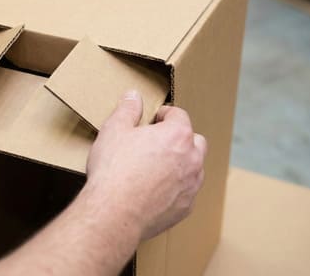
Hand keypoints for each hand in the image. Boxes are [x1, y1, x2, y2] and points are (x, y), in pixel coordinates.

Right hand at [85, 90, 206, 240]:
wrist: (114, 213)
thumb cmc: (114, 170)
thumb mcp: (114, 130)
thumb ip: (128, 109)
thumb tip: (133, 96)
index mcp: (177, 135)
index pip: (179, 115)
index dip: (163, 115)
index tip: (151, 120)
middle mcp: (192, 159)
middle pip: (194, 140)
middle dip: (178, 138)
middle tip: (155, 143)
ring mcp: (191, 185)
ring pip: (194, 167)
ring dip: (180, 163)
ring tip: (154, 167)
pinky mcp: (185, 207)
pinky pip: (185, 192)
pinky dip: (174, 188)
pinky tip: (152, 190)